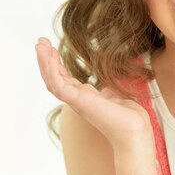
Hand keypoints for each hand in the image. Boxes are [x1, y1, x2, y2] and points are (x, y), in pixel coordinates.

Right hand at [34, 37, 153, 151]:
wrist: (134, 132)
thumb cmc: (128, 117)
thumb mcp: (114, 95)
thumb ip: (107, 89)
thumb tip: (109, 82)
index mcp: (84, 97)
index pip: (64, 79)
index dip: (56, 64)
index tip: (51, 48)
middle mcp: (77, 100)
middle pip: (54, 78)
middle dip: (46, 60)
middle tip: (40, 42)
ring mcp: (77, 102)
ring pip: (53, 82)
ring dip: (45, 63)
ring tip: (40, 46)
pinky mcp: (79, 102)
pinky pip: (59, 86)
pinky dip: (52, 71)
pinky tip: (49, 57)